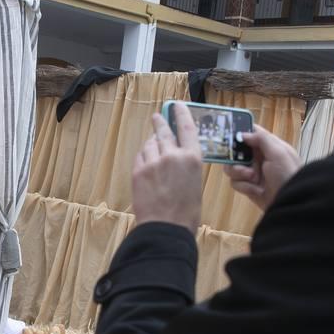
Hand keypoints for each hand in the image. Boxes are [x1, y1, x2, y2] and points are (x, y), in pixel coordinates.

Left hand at [132, 103, 203, 230]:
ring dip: (151, 145)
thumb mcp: (195, 184)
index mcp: (193, 158)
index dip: (181, 114)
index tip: (176, 105)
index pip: (187, 127)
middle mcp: (173, 155)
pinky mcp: (138, 171)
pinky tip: (146, 164)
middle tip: (157, 117)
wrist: (165, 228)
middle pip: (164, 132)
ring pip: (150, 145)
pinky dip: (143, 158)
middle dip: (160, 123)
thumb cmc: (186, 212)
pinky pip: (140, 157)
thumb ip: (186, 166)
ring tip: (153, 149)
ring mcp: (153, 162)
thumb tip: (177, 158)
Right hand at [225, 127, 301, 210]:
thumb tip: (243, 134)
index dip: (240, 131)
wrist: (290, 202)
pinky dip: (245, 186)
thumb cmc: (287, 174)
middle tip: (238, 161)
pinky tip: (257, 190)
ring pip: (232, 167)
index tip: (228, 135)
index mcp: (268, 146)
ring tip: (253, 178)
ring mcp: (252, 172)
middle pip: (236, 151)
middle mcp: (258, 157)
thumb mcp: (278, 153)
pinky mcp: (248, 186)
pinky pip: (235, 182)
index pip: (252, 132)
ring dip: (239, 173)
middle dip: (235, 157)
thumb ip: (262, 139)